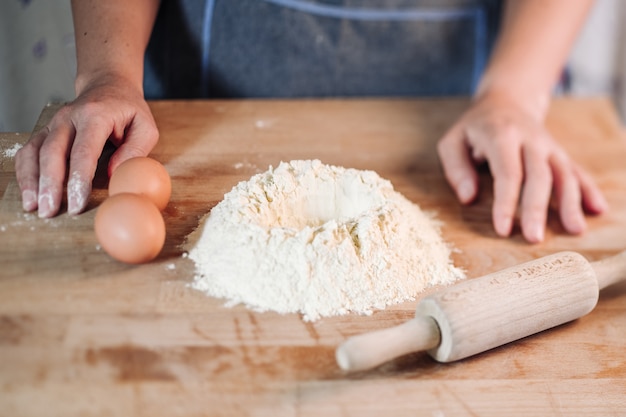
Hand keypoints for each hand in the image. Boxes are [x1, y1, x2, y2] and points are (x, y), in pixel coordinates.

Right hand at [15, 75, 158, 217]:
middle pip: (52, 153)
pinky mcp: (46, 131)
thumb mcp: (145, 127)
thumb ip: (135, 150)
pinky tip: (29, 193)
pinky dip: (25, 173)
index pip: (83, 151)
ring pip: (34, 152)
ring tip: (34, 207)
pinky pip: (28, 152)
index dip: (78, 179)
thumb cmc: (130, 110)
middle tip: (49, 211)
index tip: (77, 203)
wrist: (109, 86)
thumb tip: (115, 174)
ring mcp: (54, 123)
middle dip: (49, 185)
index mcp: (95, 116)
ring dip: (31, 181)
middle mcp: (69, 118)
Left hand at [437, 92, 607, 242]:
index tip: (503, 229)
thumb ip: (456, 169)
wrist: (506, 101)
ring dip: (571, 202)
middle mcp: (530, 138)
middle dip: (537, 209)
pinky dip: (588, 189)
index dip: (506, 203)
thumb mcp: (453, 141)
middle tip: (534, 238)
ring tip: (575, 229)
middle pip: (539, 175)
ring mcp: (548, 145)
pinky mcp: (559, 152)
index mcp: (501, 135)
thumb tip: (468, 198)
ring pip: (563, 173)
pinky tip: (597, 209)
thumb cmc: (475, 128)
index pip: (507, 172)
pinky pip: (576, 170)